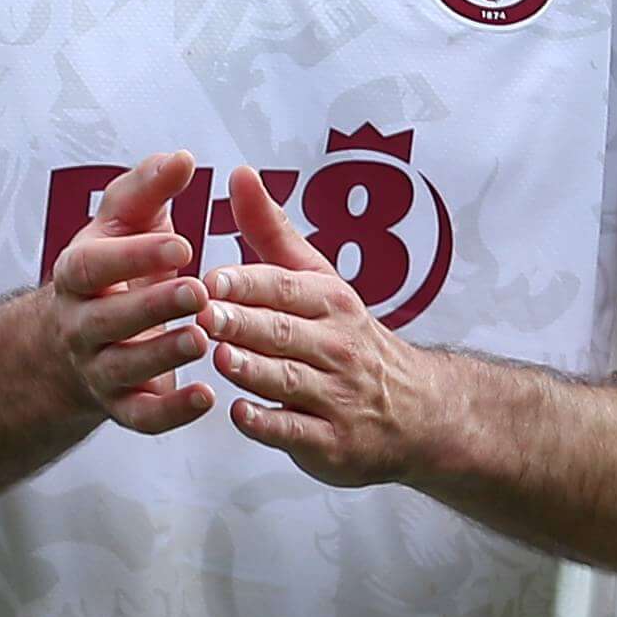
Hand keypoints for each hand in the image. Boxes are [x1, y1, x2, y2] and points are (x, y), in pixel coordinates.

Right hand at [45, 151, 214, 433]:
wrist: (77, 338)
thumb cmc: (113, 265)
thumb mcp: (123, 221)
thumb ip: (148, 189)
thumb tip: (181, 158)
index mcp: (76, 274)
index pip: (94, 266)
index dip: (134, 257)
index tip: (182, 244)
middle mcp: (80, 324)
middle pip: (108, 320)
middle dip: (152, 306)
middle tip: (198, 291)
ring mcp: (98, 368)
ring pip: (123, 368)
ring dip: (163, 356)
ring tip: (203, 339)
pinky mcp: (121, 405)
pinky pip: (141, 417)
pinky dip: (172, 413)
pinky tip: (208, 398)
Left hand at [202, 166, 440, 485]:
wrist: (415, 411)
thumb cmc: (347, 336)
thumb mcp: (319, 279)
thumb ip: (271, 231)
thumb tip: (240, 174)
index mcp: (329, 302)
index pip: (285, 287)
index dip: (248, 283)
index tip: (211, 277)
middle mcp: (335, 346)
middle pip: (283, 331)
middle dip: (243, 322)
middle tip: (202, 314)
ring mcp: (335, 396)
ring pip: (288, 379)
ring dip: (253, 369)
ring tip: (219, 357)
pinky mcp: (331, 443)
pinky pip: (296, 431)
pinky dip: (268, 423)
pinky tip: (239, 413)